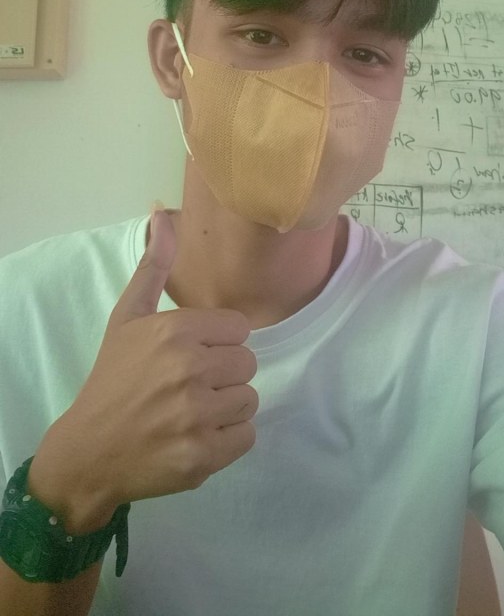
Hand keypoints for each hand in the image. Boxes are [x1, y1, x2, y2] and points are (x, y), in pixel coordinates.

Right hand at [33, 209, 258, 521]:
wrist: (89, 450)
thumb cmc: (113, 379)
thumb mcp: (127, 317)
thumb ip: (154, 266)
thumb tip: (162, 211)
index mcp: (176, 331)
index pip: (239, 329)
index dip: (220, 343)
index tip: (195, 356)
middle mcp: (189, 369)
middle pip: (248, 364)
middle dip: (225, 375)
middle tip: (192, 387)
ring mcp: (196, 415)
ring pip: (250, 400)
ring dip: (228, 408)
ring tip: (195, 412)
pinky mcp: (203, 456)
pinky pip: (247, 436)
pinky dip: (228, 439)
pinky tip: (198, 436)